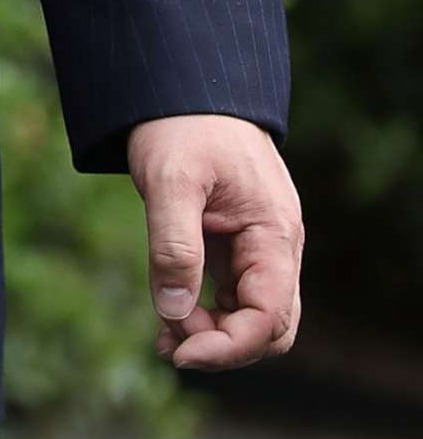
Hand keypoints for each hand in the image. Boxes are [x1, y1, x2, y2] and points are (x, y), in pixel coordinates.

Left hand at [127, 113, 303, 372]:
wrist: (184, 85)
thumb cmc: (182, 125)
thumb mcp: (170, 180)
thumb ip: (173, 245)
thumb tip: (175, 315)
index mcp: (274, 234)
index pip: (270, 318)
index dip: (229, 347)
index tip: (180, 352)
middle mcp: (276, 247)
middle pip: (271, 329)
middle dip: (223, 345)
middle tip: (168, 341)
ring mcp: (259, 247)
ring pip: (252, 316)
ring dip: (212, 334)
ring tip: (162, 337)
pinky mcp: (236, 243)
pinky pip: (233, 295)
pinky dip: (206, 313)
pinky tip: (170, 318)